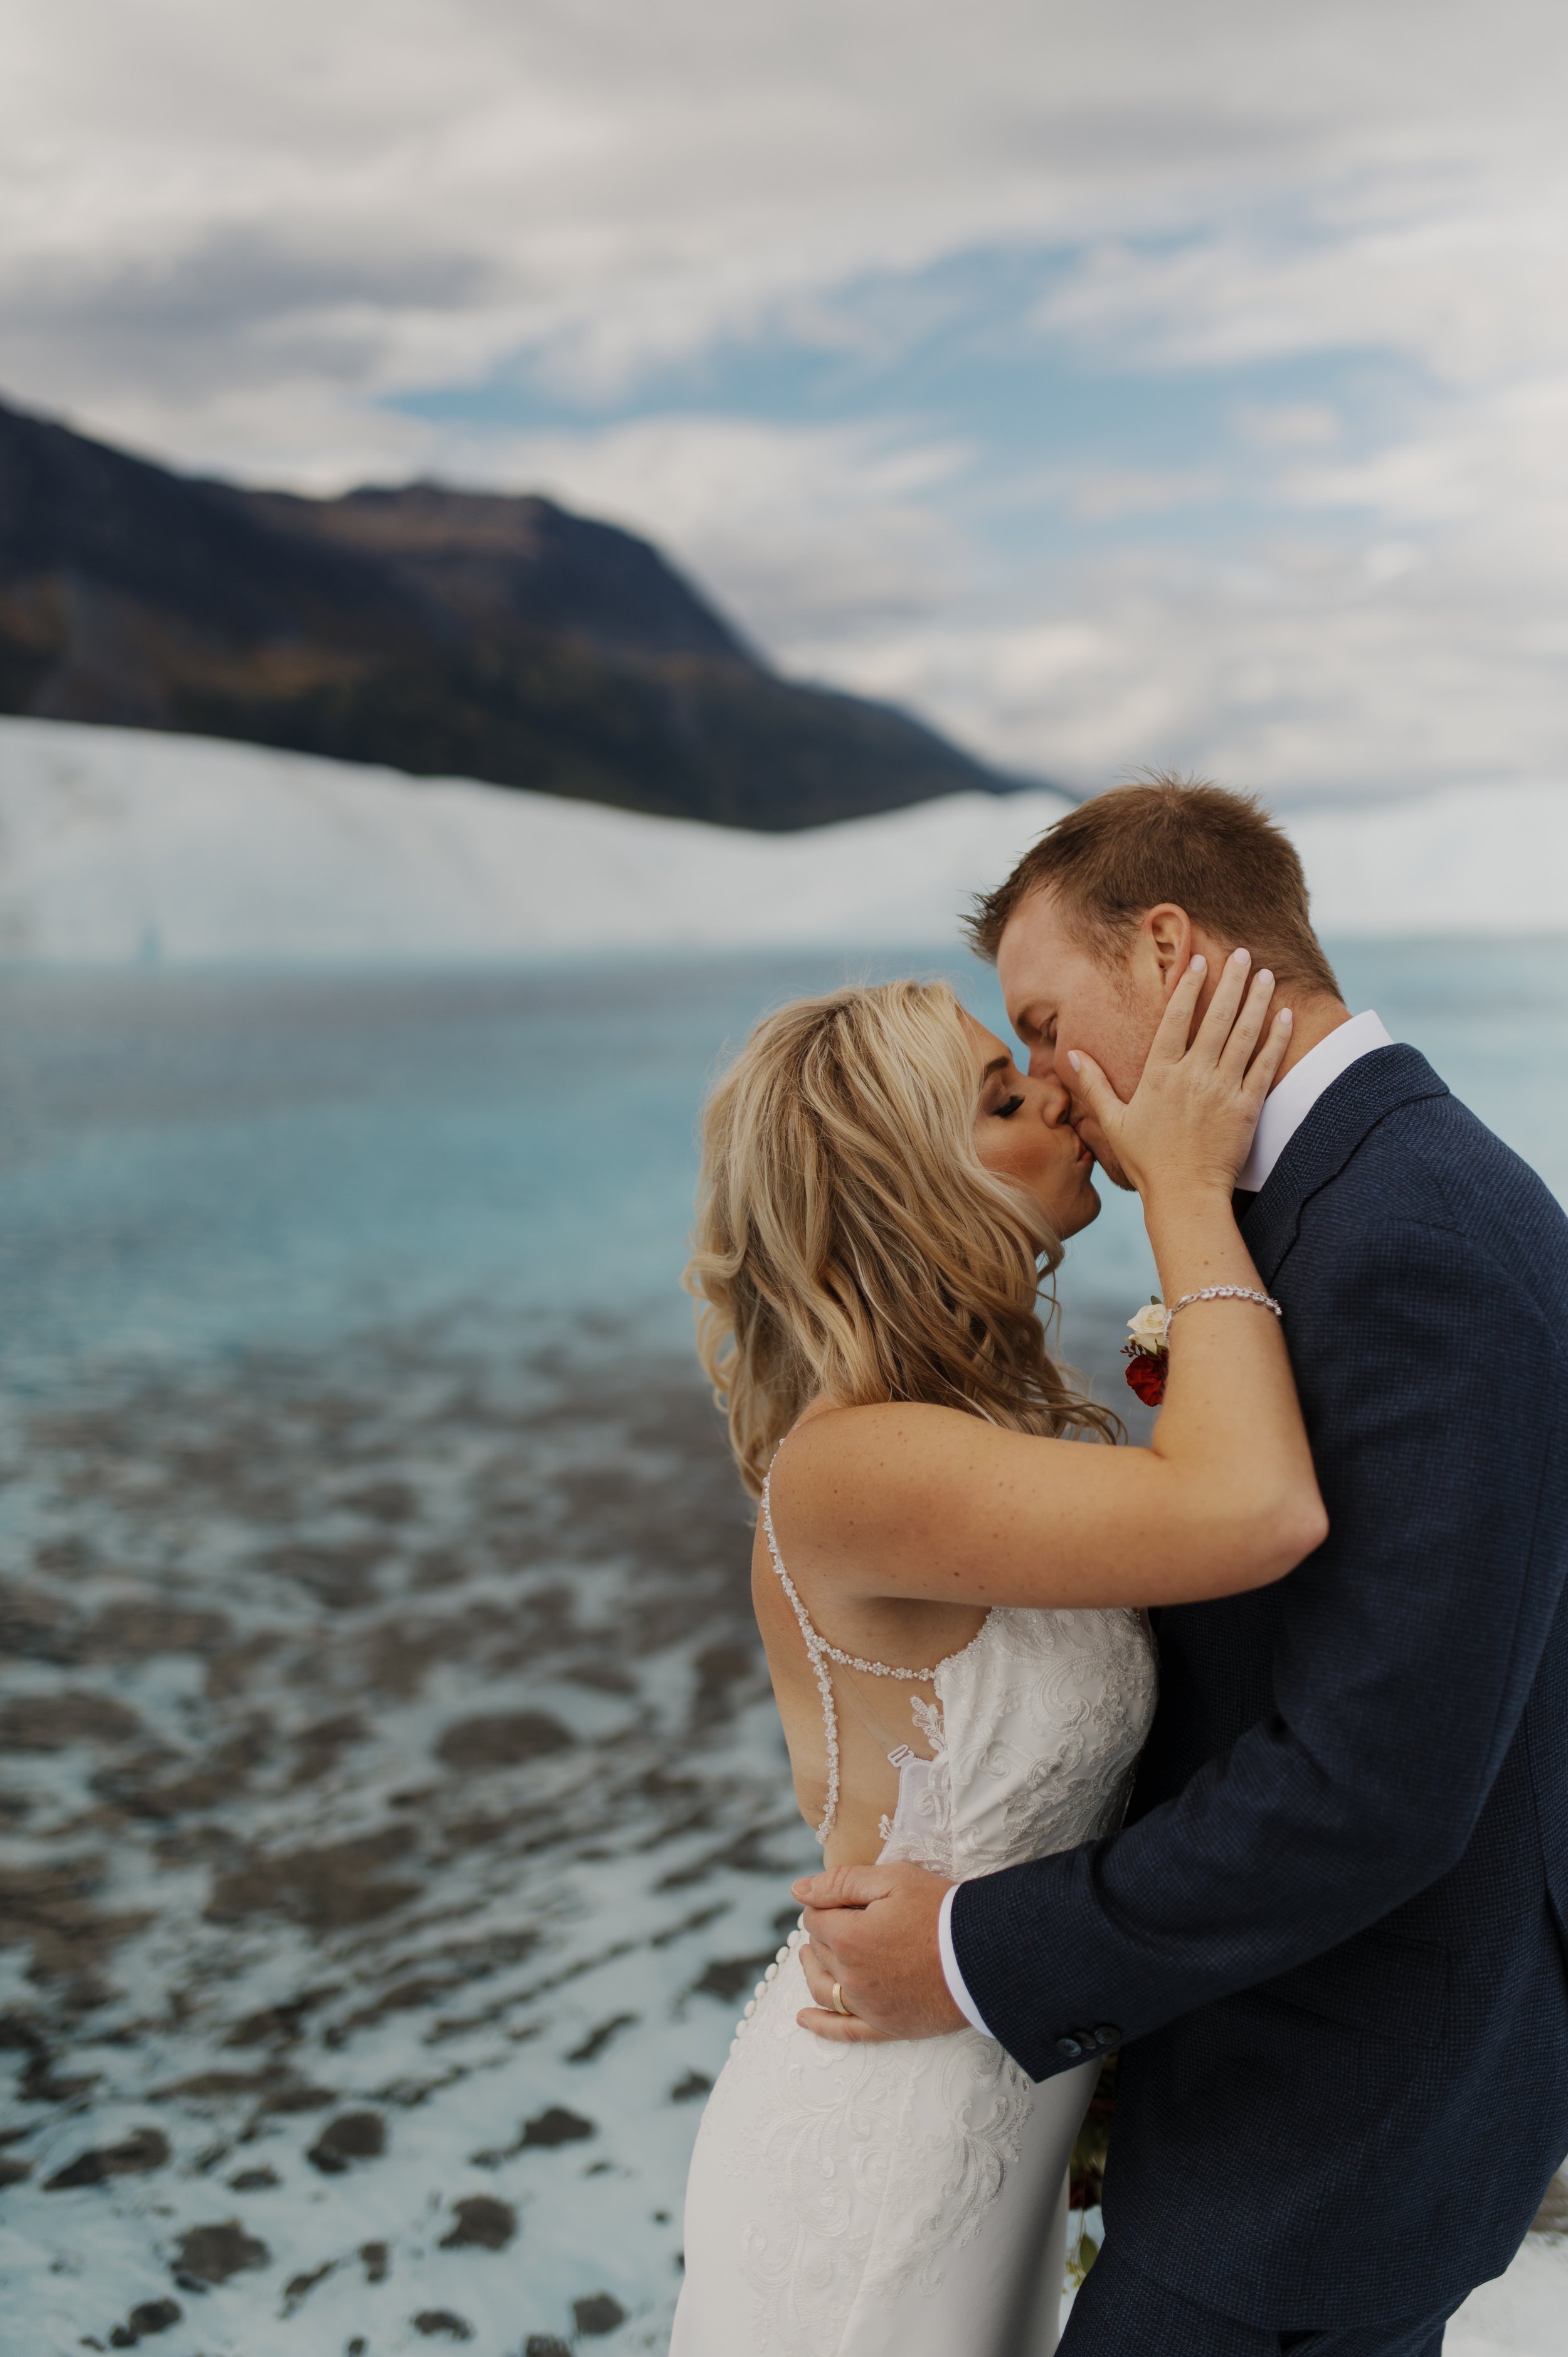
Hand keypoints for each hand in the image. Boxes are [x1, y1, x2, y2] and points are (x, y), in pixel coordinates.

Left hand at [790, 1859, 965, 2042]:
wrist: (986, 1955)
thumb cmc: (941, 1911)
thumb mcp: (893, 1879)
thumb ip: (841, 1882)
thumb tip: (798, 1891)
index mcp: (848, 1938)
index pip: (814, 1919)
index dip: (825, 1904)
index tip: (844, 1898)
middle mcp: (851, 1977)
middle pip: (819, 1951)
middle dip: (823, 1931)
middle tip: (840, 1917)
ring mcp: (868, 2007)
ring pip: (822, 1989)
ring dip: (812, 1969)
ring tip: (808, 1956)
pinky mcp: (887, 2027)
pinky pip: (845, 2032)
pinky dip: (821, 2026)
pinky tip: (804, 2018)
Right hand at [1068, 948, 1291, 1202]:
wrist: (1185, 1195)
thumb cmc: (1146, 1160)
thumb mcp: (1113, 1121)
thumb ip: (1094, 1084)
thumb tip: (1071, 1055)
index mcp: (1160, 1074)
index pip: (1175, 1020)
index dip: (1188, 988)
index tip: (1198, 962)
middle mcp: (1193, 1075)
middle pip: (1216, 1018)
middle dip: (1230, 981)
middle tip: (1241, 953)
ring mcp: (1223, 1089)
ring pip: (1244, 1034)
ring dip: (1256, 1000)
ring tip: (1264, 973)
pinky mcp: (1248, 1107)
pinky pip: (1264, 1064)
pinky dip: (1276, 1038)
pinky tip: (1284, 1014)